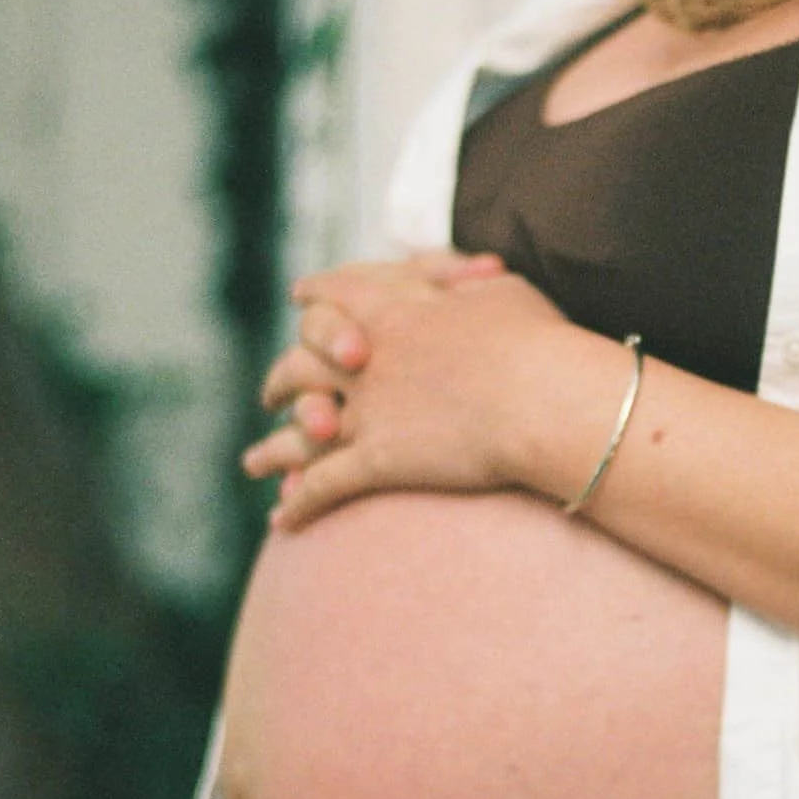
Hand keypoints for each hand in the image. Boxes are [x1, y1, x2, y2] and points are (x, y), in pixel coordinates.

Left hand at [249, 257, 596, 529]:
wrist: (544, 400)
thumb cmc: (538, 344)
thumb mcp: (501, 292)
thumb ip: (466, 282)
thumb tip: (458, 276)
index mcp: (394, 307)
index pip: (336, 293)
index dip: (316, 297)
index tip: (300, 297)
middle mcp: (366, 356)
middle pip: (301, 363)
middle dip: (281, 380)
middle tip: (269, 394)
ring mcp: (366, 409)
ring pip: (299, 430)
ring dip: (273, 448)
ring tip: (255, 463)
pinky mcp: (377, 460)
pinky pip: (322, 484)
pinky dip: (299, 503)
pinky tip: (283, 521)